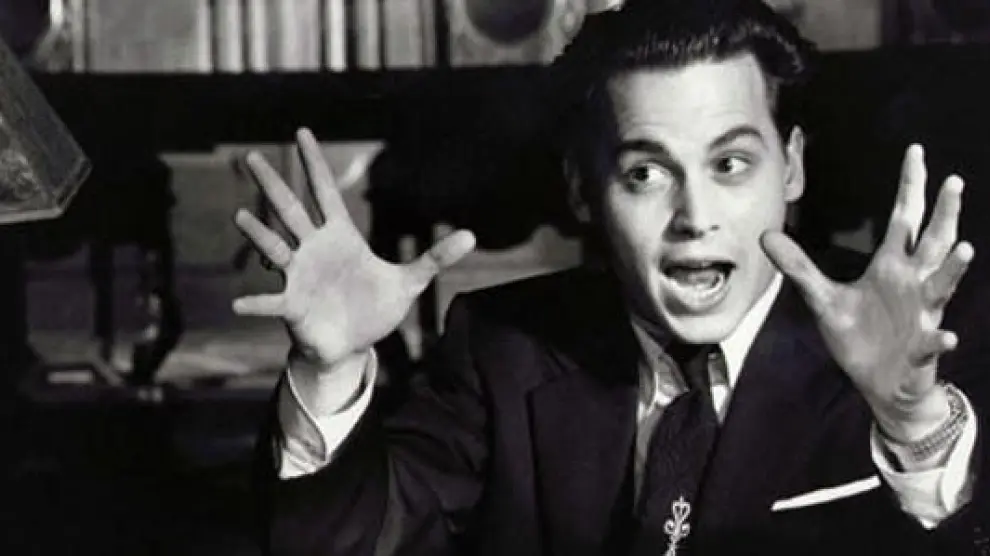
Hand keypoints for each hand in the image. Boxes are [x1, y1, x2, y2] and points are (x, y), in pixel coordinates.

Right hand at [232, 128, 475, 367]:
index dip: (315, 163)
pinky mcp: (292, 306)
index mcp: (341, 237)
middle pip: (290, 210)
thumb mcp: (410, 281)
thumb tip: (473, 235)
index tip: (302, 132)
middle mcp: (314, 250)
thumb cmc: (374, 308)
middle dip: (273, 183)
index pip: (325, 192)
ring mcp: (299, 276)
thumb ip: (435, 257)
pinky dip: (256, 303)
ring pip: (276, 248)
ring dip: (258, 235)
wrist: (352, 344)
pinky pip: (271, 302)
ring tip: (241, 216)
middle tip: (251, 156)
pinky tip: (239, 304)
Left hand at [761, 145, 972, 441]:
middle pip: (933, 242)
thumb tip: (766, 235)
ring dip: (953, 269)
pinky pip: (933, 342)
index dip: (910, 186)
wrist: (882, 382)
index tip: (915, 152)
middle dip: (945, 214)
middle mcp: (913, 284)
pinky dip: (940, 340)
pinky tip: (946, 337)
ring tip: (965, 248)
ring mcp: (922, 315)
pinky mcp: (922, 347)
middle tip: (954, 181)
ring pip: (942, 286)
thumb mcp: (823, 298)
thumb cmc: (861, 336)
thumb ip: (799, 267)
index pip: (904, 219)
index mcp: (892, 268)